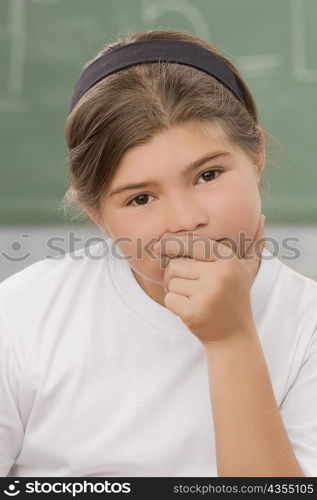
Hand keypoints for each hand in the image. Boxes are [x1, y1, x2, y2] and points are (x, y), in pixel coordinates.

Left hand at [153, 215, 265, 345]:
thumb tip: (261, 216)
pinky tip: (190, 309)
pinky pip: (169, 299)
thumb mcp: (247, 269)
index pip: (191, 243)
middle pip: (176, 264)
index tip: (159, 247)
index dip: (172, 244)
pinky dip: (174, 305)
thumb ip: (254, 243)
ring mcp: (207, 294)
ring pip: (171, 281)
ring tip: (191, 297)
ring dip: (174, 290)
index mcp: (228, 259)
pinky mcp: (194, 312)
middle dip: (174, 274)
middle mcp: (220, 274)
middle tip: (186, 284)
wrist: (234, 336)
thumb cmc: (235, 298)